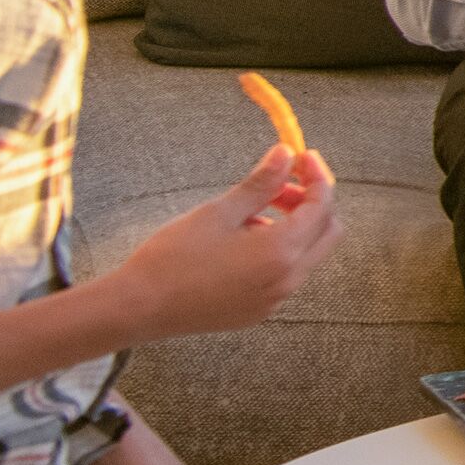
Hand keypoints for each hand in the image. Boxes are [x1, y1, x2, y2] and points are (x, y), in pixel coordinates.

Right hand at [103, 148, 340, 338]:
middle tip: (280, 183)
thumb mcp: (219, 212)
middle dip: (312, 201)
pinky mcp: (259, 311)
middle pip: (327, 232)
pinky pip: (287, 274)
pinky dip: (281, 250)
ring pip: (308, 254)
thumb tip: (285, 153)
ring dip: (295, 226)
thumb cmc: (173, 257)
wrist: (137, 308)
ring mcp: (275, 300)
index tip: (302, 156)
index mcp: (281, 253)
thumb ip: (260, 183)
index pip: (322, 206)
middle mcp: (287, 281)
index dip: (317, 176)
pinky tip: (243, 240)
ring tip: (253, 210)